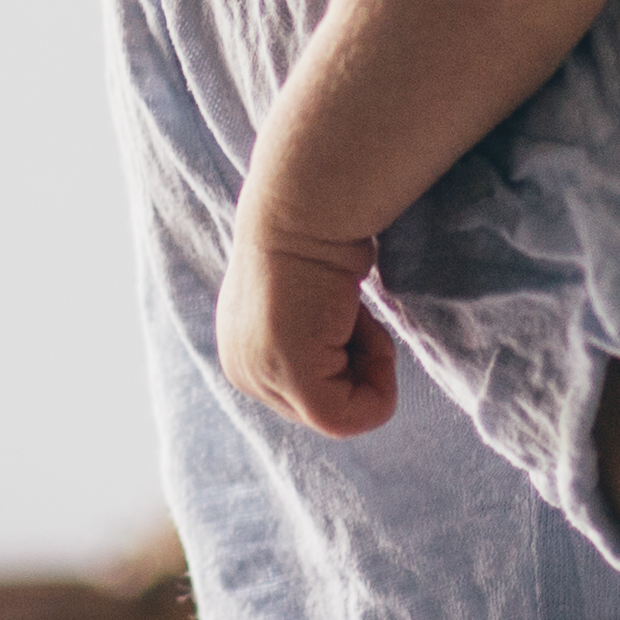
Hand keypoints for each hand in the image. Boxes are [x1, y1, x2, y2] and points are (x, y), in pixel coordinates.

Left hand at [217, 221, 396, 437]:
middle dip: (356, 363)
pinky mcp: (292, 376)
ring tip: (352, 310)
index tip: (346, 308)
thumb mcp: (307, 298)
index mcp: (240, 350)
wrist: (305, 202)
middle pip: (325, 409)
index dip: (347, 355)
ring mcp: (259, 375)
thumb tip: (340, 349)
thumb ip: (312, 334)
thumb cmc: (316, 233)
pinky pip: (352, 417)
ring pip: (342, 415)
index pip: (309, 392)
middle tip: (352, 309)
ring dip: (369, 364)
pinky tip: (360, 322)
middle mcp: (240, 368)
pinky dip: (379, 378)